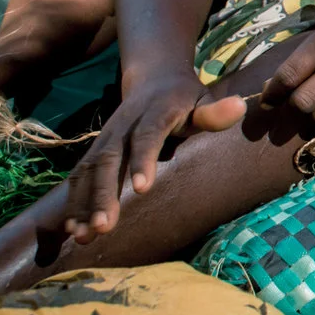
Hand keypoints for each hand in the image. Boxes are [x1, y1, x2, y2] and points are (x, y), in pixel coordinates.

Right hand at [50, 72, 246, 242]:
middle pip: (109, 158)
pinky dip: (74, 202)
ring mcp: (105, 138)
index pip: (148, 135)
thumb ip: (216, 112)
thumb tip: (240, 107)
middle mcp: (123, 125)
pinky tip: (74, 231)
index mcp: (154, 112)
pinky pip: (79, 176)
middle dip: (104, 193)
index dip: (142, 159)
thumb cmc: (185, 98)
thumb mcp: (203, 100)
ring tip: (84, 236)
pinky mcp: (95, 150)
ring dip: (83, 204)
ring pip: (89, 170)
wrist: (153, 78)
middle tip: (104, 226)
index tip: (141, 189)